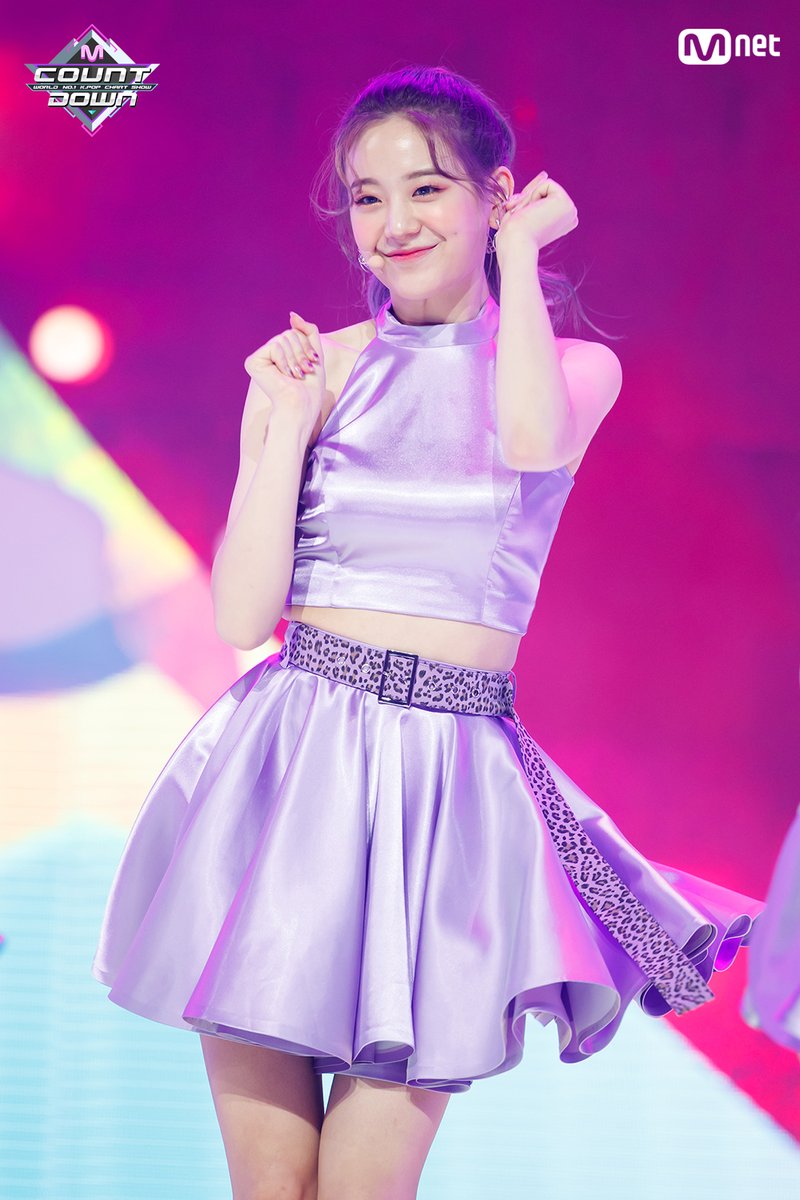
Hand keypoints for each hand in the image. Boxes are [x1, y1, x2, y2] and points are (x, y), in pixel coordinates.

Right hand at [243, 310, 326, 426]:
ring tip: (295, 375)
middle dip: (301, 352)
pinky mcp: (253, 361)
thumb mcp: (314, 353)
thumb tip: (292, 315)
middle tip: (302, 372)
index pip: (295, 333)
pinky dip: (284, 360)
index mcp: (282, 352)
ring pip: (283, 338)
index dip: (306, 346)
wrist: (301, 403)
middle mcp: (268, 354)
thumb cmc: (310, 386)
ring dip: (295, 358)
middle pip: (289, 333)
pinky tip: (283, 375)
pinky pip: (275, 346)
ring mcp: (260, 357)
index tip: (311, 364)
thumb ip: (307, 331)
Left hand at [494, 171, 578, 265]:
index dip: (527, 202)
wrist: (515, 245)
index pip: (543, 198)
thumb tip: (545, 174)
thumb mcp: (522, 212)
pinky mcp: (567, 203)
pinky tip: (531, 213)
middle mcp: (570, 217)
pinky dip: (533, 195)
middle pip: (544, 191)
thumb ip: (534, 195)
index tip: (518, 216)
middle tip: (517, 216)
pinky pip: (546, 183)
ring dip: (528, 199)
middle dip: (526, 200)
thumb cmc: (512, 236)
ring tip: (524, 217)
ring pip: (544, 186)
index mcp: (561, 223)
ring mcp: (570, 210)